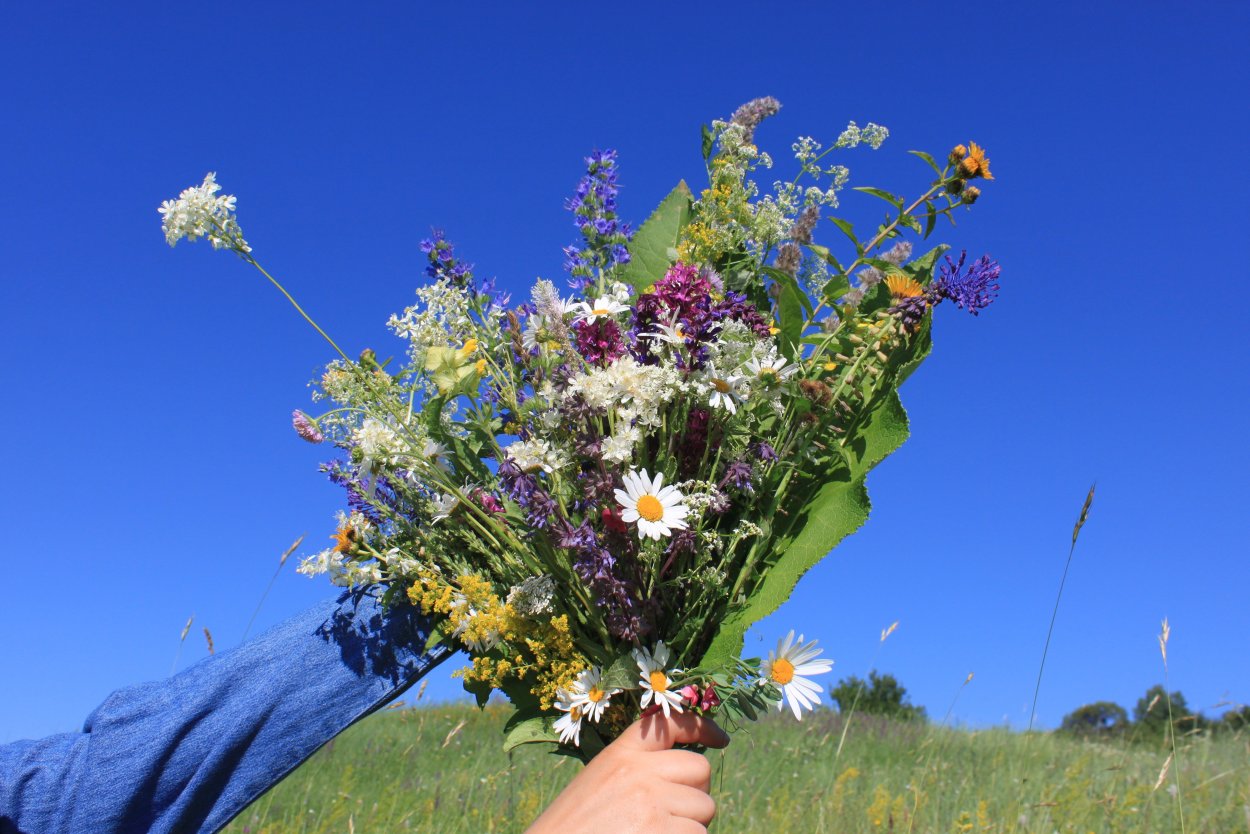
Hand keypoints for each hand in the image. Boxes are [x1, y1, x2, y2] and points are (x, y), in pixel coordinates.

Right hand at [526, 711, 729, 833]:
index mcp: (621, 755)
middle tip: (674, 815)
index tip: (720, 739)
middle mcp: (640, 773)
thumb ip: (636, 772)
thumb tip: (683, 777)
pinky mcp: (663, 833)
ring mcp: (653, 803)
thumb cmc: (572, 830)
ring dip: (692, 826)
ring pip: (705, 808)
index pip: (671, 724)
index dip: (702, 727)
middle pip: (700, 769)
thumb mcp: (598, 784)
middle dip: (696, 792)